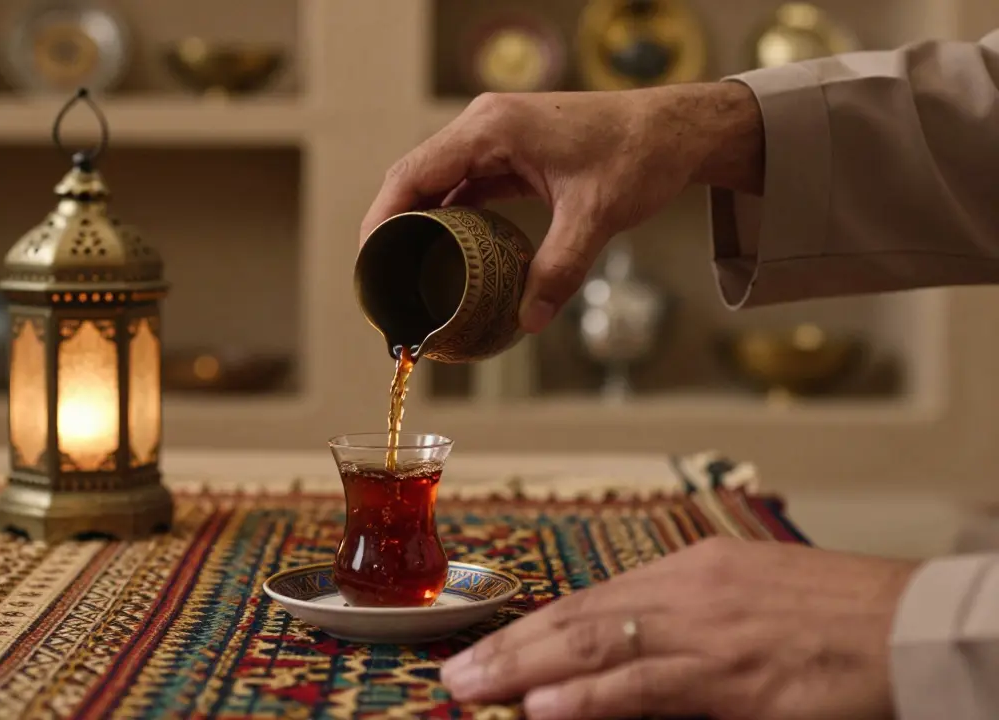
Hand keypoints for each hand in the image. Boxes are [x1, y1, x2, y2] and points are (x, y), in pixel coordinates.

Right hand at [360, 84, 764, 332]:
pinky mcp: (509, 152)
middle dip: (393, 228)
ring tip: (406, 274)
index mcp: (491, 128)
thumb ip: (559, 268)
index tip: (368, 263)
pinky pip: (463, 184)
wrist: (675, 129)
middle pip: (415, 178)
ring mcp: (495, 137)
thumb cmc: (639, 155)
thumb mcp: (596, 216)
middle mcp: (484, 126)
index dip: (382, 220)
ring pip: (436, 182)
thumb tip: (527, 322)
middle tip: (382, 282)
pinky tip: (446, 253)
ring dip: (419, 224)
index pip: (413, 174)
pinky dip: (449, 217)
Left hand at [439, 537, 916, 719]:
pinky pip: (648, 688)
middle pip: (578, 620)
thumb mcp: (749, 595)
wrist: (916, 626)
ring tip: (473, 689)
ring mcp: (708, 636)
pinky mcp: (736, 681)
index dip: (532, 628)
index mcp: (690, 570)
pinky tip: (545, 708)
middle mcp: (688, 593)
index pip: (590, 600)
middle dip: (510, 649)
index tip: (488, 647)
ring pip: (596, 650)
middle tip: (456, 673)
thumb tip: (623, 644)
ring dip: (526, 672)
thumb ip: (685, 614)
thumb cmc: (839, 614)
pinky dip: (591, 699)